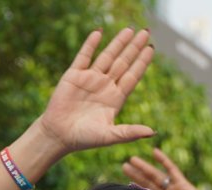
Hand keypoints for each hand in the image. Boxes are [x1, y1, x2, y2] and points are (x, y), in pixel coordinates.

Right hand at [35, 28, 154, 156]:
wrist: (59, 135)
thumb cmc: (85, 138)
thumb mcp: (110, 136)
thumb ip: (130, 132)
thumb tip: (152, 132)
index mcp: (116, 98)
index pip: (133, 76)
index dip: (142, 63)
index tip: (152, 49)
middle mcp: (105, 86)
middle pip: (124, 62)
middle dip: (134, 47)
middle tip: (146, 32)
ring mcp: (90, 79)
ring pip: (107, 56)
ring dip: (118, 42)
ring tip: (129, 29)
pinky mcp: (74, 75)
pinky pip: (84, 56)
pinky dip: (91, 44)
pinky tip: (99, 32)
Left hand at [122, 148, 211, 189]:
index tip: (123, 186)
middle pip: (148, 183)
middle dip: (136, 175)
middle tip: (124, 167)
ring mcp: (174, 189)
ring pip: (156, 176)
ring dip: (144, 167)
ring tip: (132, 159)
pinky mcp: (182, 184)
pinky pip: (172, 170)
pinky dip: (163, 160)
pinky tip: (155, 151)